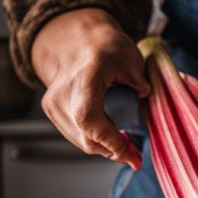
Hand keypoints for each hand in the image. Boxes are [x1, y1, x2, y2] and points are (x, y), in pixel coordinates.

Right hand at [31, 8, 147, 169]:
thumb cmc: (105, 48)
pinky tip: (112, 140)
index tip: (132, 154)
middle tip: (136, 158)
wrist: (74, 40)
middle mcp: (62, 92)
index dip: (111, 142)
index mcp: (83, 78)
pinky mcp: (51, 110)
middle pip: (85, 137)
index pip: (89, 120)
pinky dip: (94, 141)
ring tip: (128, 149)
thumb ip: (140, 82)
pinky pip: (75, 135)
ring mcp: (53, 103)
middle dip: (114, 151)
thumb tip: (145, 97)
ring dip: (105, 149)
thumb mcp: (132, 59)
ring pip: (80, 140)